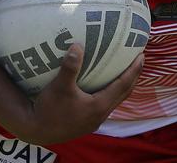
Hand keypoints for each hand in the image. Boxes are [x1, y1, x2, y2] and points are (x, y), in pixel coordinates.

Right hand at [15, 44, 142, 145]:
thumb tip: (77, 45)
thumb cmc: (48, 109)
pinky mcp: (86, 121)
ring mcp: (94, 119)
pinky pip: (105, 104)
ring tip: (125, 70)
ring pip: (115, 100)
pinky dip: (110, 92)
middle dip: (133, 76)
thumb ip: (70, 67)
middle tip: (139, 59)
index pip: (123, 85)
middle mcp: (100, 114)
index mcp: (99, 105)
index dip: (133, 70)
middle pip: (124, 93)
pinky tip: (103, 84)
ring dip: (122, 85)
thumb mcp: (59, 87)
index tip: (141, 56)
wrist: (35, 130)